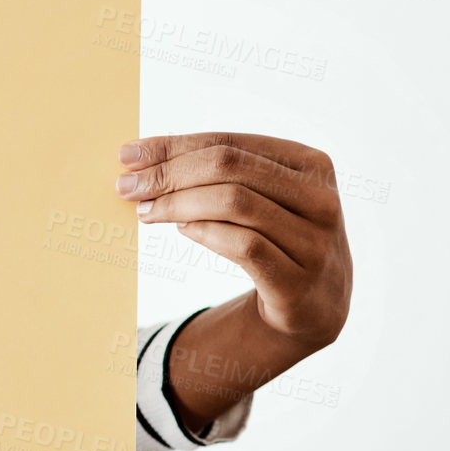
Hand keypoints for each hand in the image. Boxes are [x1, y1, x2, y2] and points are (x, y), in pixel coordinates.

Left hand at [116, 132, 351, 357]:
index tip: (128, 155)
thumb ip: (214, 174)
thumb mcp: (257, 198)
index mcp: (311, 165)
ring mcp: (315, 243)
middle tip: (127, 186)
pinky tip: (182, 229)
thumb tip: (138, 158)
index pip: (230, 143)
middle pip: (229, 168)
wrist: (312, 307)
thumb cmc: (275, 240)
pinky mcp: (299, 283)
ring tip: (147, 211)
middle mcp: (322, 199)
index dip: (174, 146)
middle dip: (169, 173)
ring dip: (178, 204)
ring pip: (234, 203)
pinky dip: (205, 232)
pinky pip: (244, 246)